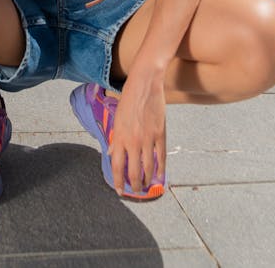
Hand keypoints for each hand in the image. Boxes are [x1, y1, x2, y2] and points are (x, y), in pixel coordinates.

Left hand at [109, 71, 165, 194]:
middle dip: (135, 185)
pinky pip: (161, 156)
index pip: (117, 167)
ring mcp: (148, 138)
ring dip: (147, 180)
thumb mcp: (117, 118)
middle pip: (134, 172)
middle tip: (136, 191)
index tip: (120, 191)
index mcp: (120, 137)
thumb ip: (116, 139)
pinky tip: (160, 176)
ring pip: (148, 167)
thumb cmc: (128, 99)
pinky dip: (161, 169)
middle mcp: (133, 141)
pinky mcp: (160, 134)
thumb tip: (112, 154)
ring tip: (147, 186)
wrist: (145, 83)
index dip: (119, 182)